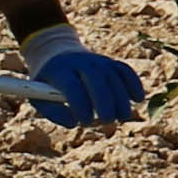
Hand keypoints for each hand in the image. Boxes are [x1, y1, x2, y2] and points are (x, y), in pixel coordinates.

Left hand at [24, 22, 143, 127]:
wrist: (58, 55)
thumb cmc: (49, 83)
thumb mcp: (39, 97)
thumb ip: (53, 113)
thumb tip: (73, 123)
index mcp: (59, 70)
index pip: (73, 88)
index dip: (81, 106)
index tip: (84, 122)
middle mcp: (81, 62)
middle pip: (97, 80)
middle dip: (104, 103)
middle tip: (106, 121)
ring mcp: (97, 60)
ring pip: (114, 77)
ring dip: (122, 99)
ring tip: (122, 117)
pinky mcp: (111, 62)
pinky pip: (125, 70)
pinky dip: (134, 84)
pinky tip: (137, 99)